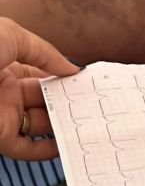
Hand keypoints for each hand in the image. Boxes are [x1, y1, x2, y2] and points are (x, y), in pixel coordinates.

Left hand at [0, 16, 76, 160]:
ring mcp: (1, 112)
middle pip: (44, 100)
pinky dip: (45, 150)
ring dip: (63, 125)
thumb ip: (45, 52)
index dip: (64, 78)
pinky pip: (25, 147)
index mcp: (5, 62)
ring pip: (39, 124)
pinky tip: (63, 145)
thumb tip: (72, 69)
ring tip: (87, 124)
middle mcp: (4, 89)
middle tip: (94, 105)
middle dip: (68, 102)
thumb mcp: (12, 36)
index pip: (42, 73)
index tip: (86, 84)